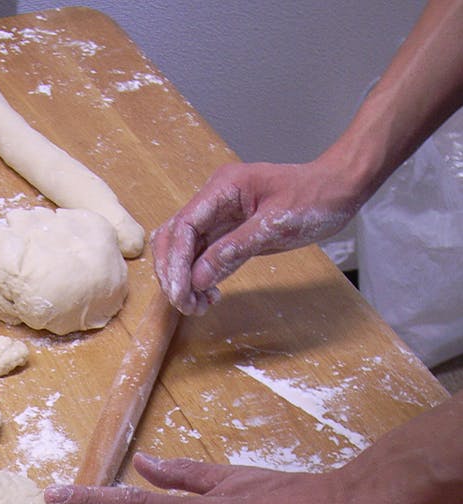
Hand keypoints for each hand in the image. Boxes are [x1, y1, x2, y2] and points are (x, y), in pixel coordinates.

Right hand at [151, 160, 362, 315]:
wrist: (339, 188)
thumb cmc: (314, 197)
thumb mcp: (275, 225)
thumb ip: (234, 250)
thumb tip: (198, 278)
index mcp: (223, 188)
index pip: (183, 226)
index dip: (176, 261)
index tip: (179, 290)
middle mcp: (214, 201)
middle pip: (174, 238)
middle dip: (173, 272)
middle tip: (185, 303)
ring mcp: (219, 217)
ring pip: (184, 250)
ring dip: (184, 279)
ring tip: (197, 305)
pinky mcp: (228, 232)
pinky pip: (203, 257)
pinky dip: (200, 278)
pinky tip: (209, 295)